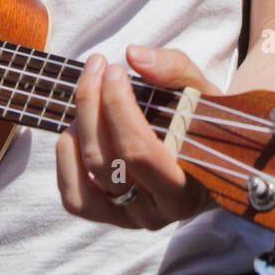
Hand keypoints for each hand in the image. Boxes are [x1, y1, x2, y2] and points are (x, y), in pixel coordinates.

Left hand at [56, 45, 220, 229]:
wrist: (208, 155)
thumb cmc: (203, 122)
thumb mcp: (201, 90)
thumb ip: (174, 69)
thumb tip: (134, 55)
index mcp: (187, 188)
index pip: (139, 152)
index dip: (118, 107)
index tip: (115, 70)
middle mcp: (156, 212)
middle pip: (106, 161)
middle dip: (93, 104)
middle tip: (97, 66)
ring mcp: (129, 219)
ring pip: (87, 175)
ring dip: (79, 126)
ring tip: (90, 94)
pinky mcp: (108, 216)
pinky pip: (74, 197)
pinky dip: (66, 159)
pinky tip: (77, 126)